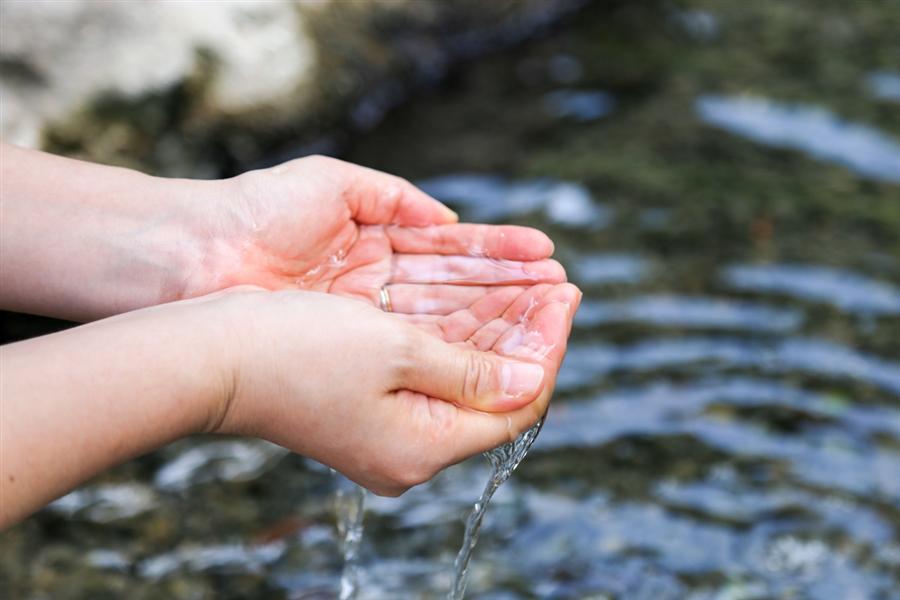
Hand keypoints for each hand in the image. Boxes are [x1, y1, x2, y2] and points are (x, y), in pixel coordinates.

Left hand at [184, 155, 565, 312]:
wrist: (198, 258)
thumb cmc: (258, 212)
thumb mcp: (336, 185)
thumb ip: (398, 200)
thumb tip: (452, 222)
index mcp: (376, 249)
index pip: (452, 258)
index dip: (499, 260)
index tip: (546, 259)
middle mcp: (378, 294)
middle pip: (459, 296)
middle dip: (513, 294)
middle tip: (564, 293)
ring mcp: (368, 329)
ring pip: (451, 325)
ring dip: (504, 320)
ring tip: (555, 312)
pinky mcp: (358, 358)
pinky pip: (425, 349)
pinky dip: (470, 344)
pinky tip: (511, 339)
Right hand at [210, 283, 580, 495]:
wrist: (213, 357)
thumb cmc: (296, 349)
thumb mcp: (396, 352)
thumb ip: (471, 370)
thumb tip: (532, 379)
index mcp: (424, 446)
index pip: (516, 402)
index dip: (546, 347)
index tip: (566, 296)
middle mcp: (411, 449)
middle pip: (494, 391)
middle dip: (528, 334)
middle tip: (559, 283)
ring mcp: (389, 430)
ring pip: (466, 376)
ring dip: (497, 330)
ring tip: (533, 285)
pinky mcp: (370, 407)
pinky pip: (433, 371)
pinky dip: (460, 337)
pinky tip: (481, 301)